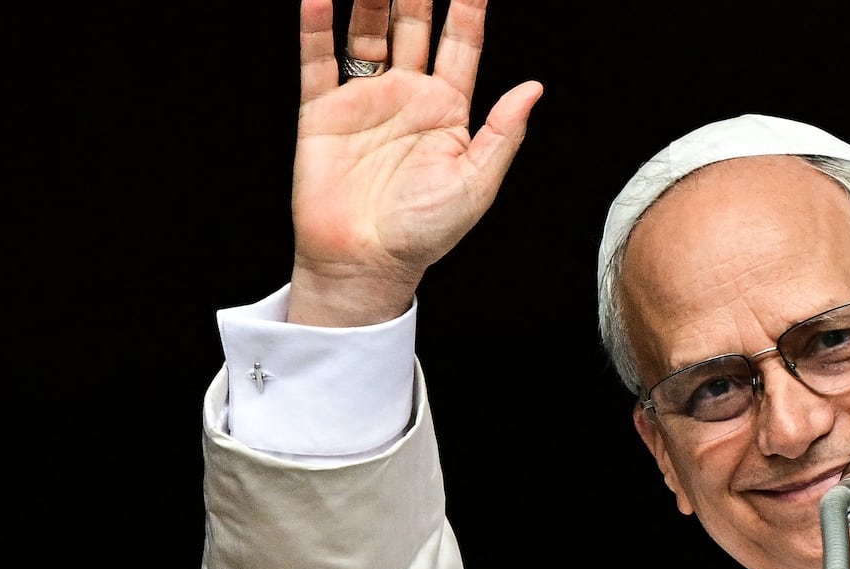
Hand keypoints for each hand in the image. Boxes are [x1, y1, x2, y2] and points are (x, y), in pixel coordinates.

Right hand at [289, 0, 542, 325]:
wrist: (367, 261)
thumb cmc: (425, 231)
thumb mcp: (476, 184)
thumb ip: (502, 133)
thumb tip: (533, 89)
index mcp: (447, 111)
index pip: (461, 46)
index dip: (468, 11)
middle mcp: (407, 98)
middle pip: (413, 28)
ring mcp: (364, 101)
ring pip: (368, 35)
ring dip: (370, 2)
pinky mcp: (322, 113)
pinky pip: (317, 61)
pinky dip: (316, 29)